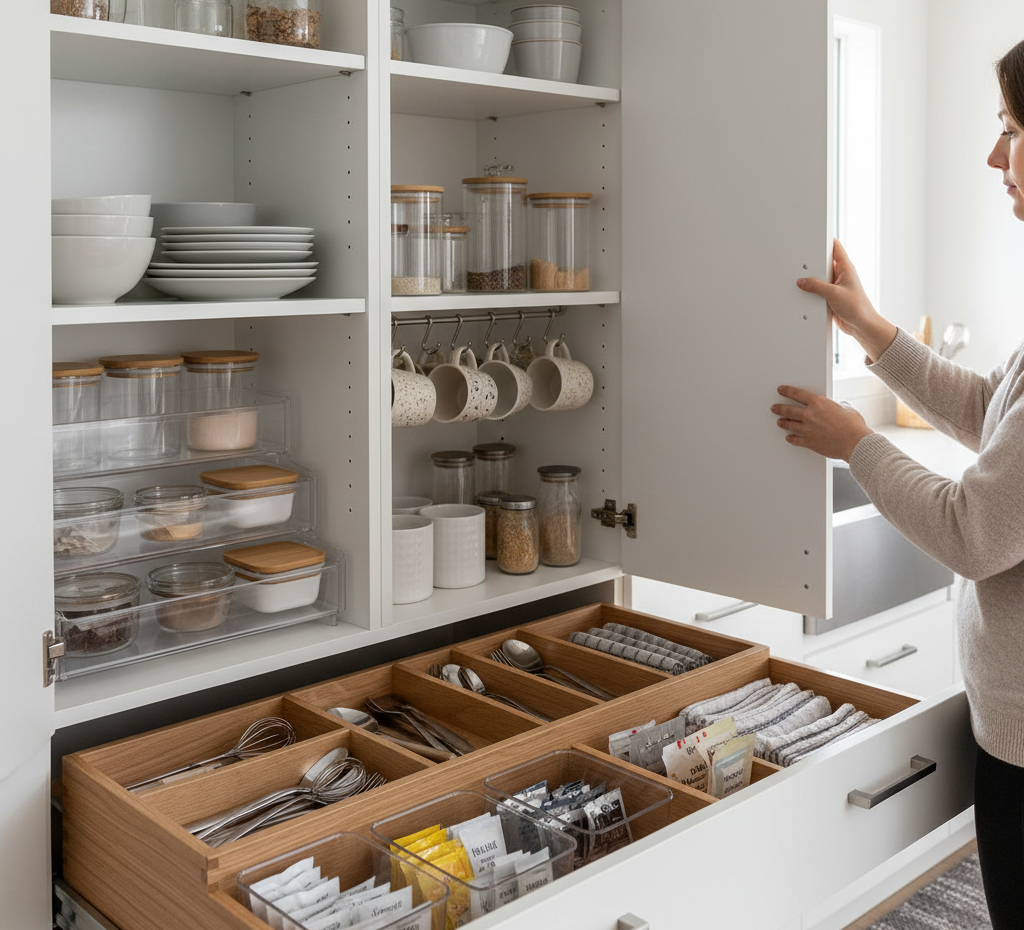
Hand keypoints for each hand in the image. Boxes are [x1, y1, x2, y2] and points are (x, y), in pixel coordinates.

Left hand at [772, 386, 873, 461]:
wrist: (855, 442)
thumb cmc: (853, 426)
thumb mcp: (846, 408)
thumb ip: (836, 406)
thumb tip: (836, 407)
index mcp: (819, 403)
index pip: (797, 394)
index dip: (787, 391)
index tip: (781, 390)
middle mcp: (810, 415)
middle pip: (789, 410)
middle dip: (779, 408)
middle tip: (775, 408)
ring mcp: (808, 429)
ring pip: (790, 425)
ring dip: (783, 423)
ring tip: (779, 422)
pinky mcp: (809, 442)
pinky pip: (796, 440)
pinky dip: (792, 439)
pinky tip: (789, 438)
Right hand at [796, 239, 896, 361]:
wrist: (861, 325)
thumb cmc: (857, 307)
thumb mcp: (833, 294)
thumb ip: (816, 286)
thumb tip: (803, 281)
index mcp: (846, 268)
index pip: (835, 247)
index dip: (825, 240)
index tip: (814, 236)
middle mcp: (841, 275)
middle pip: (824, 262)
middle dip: (813, 263)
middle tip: (802, 263)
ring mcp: (836, 286)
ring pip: (820, 277)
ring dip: (812, 280)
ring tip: (803, 280)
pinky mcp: (831, 296)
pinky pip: (819, 290)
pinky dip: (812, 291)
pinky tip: (807, 293)